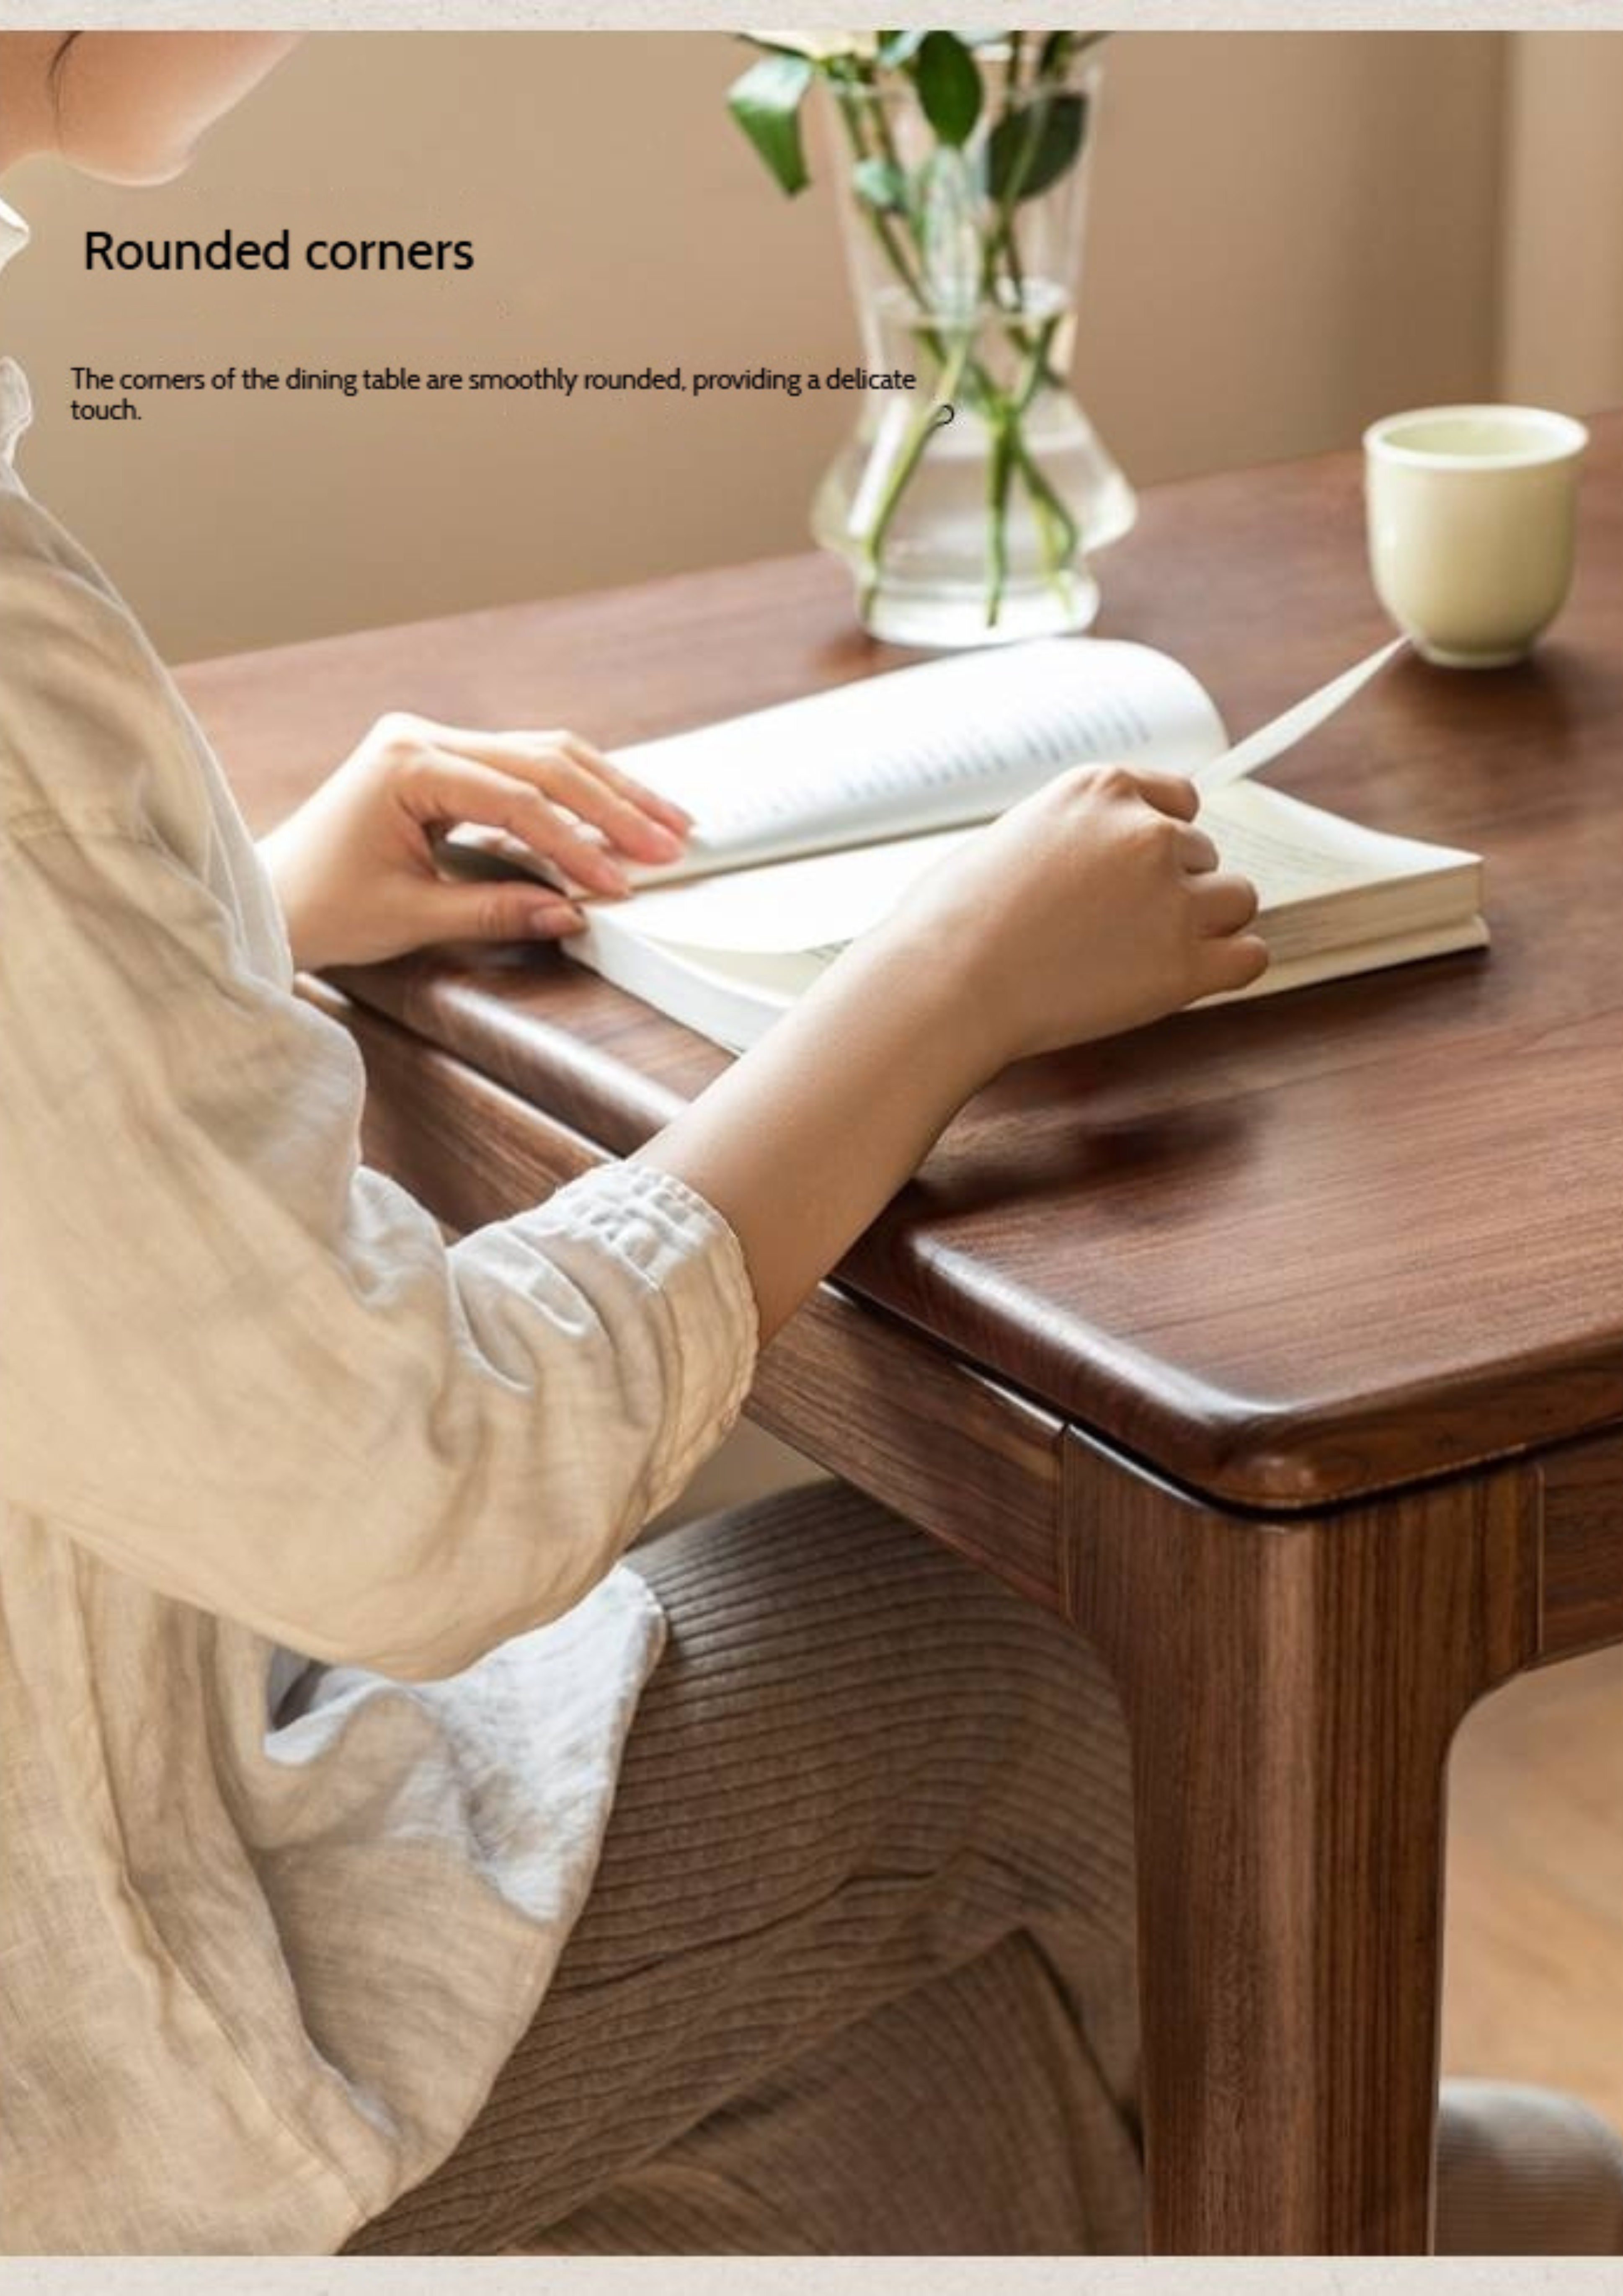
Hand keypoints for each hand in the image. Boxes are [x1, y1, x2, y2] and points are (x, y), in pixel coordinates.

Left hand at [259, 712, 691, 970]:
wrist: (268, 896)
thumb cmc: (322, 906)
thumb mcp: (412, 917)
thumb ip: (496, 912)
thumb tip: (573, 915)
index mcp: (407, 764)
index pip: (518, 800)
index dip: (577, 845)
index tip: (620, 884)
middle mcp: (421, 736)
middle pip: (543, 760)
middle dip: (613, 805)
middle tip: (670, 840)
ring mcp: (432, 741)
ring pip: (542, 754)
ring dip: (605, 790)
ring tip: (663, 822)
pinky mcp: (442, 761)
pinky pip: (522, 767)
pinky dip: (572, 794)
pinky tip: (615, 813)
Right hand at [636, 761, 1264, 1342]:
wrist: (945, 982)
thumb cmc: (952, 919)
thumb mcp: (1013, 836)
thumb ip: (1075, 837)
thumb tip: (1096, 863)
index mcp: (1102, 789)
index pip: (1179, 800)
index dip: (1161, 842)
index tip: (1136, 874)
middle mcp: (1147, 832)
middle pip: (1202, 856)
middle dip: (1172, 889)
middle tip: (1118, 930)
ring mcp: (1171, 897)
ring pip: (1236, 901)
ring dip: (1204, 925)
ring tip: (1144, 956)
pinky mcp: (1183, 964)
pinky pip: (1251, 956)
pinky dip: (1228, 967)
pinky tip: (1187, 980)